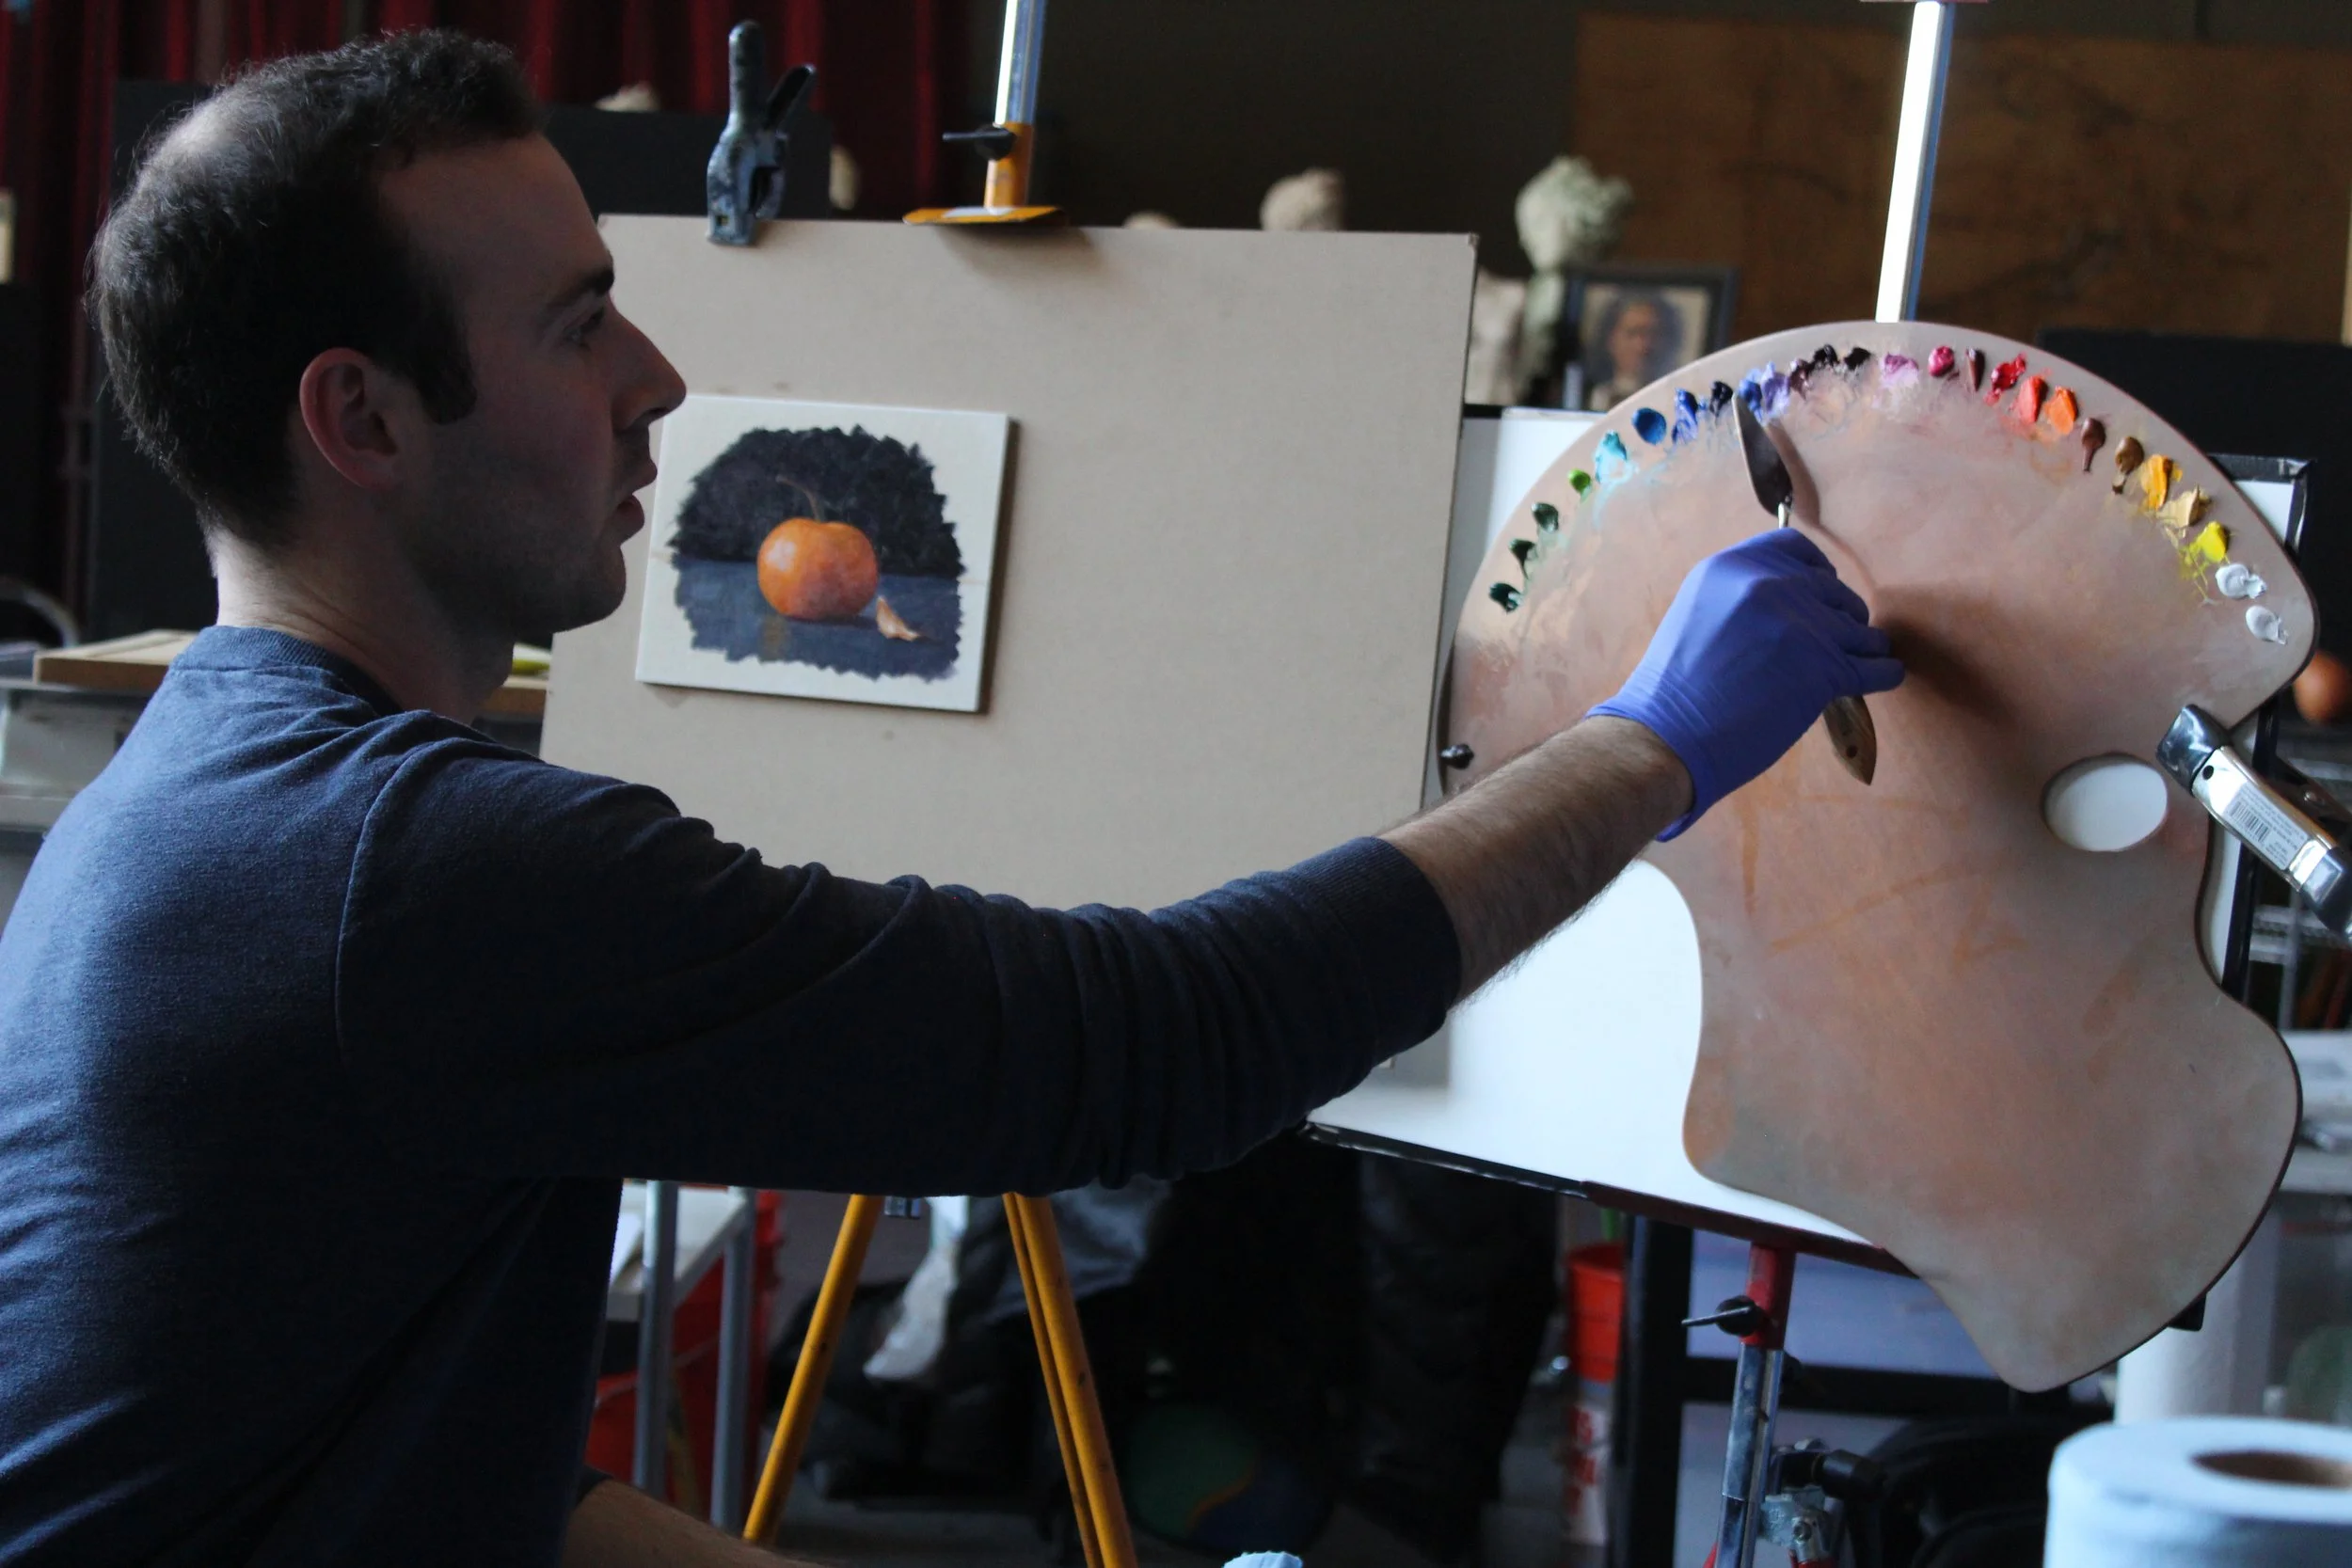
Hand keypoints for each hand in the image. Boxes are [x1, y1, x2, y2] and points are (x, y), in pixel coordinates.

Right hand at [1588, 529, 1902, 838]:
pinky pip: (1878, 667)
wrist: (1665, 736)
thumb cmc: (1673, 690)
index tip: (1820, 590)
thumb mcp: (1697, 614)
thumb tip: (1794, 599)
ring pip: (1862, 631)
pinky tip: (1881, 678)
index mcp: (1732, 567)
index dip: (1816, 571)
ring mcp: (1802, 624)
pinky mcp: (1826, 668)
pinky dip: (1884, 674)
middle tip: (1834, 642)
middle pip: (1835, 590)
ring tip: (1857, 664)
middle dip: (1840, 616)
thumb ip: (1741, 596)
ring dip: (1863, 648)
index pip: (1797, 548)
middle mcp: (1770, 585)